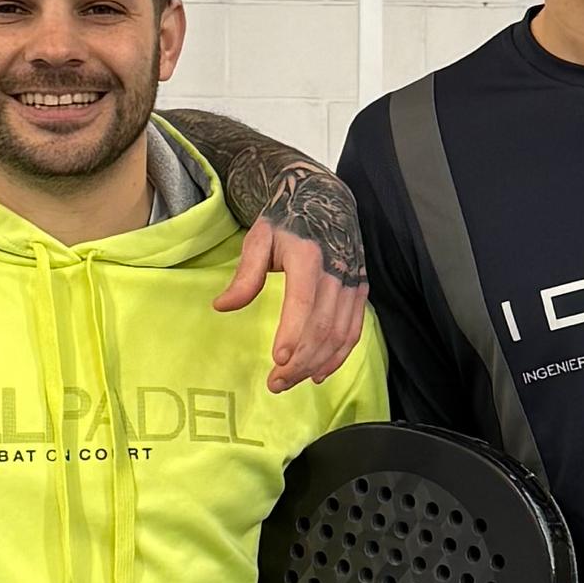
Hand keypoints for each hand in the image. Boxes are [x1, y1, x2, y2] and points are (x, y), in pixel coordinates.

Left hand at [213, 181, 368, 389]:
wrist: (325, 199)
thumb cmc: (286, 221)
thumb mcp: (258, 239)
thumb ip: (245, 275)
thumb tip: (223, 307)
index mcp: (308, 257)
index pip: (303, 302)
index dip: (292, 334)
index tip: (277, 360)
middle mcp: (336, 272)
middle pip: (322, 327)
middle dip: (300, 361)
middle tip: (275, 383)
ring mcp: (352, 283)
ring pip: (340, 334)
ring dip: (317, 364)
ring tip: (292, 382)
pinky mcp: (360, 291)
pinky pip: (354, 331)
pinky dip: (339, 356)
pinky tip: (319, 372)